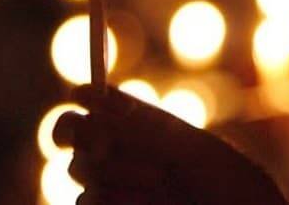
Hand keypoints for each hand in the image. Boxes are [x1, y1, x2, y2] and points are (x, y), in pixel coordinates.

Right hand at [53, 84, 287, 204]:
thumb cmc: (221, 178)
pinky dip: (111, 198)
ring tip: (159, 179)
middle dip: (86, 134)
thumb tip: (88, 94)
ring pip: (78, 169)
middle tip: (106, 144)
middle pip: (68, 132)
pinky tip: (147, 202)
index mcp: (135, 123)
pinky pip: (85, 203)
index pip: (90, 102)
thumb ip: (137, 125)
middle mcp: (117, 151)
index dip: (85, 98)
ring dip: (113, 170)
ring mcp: (109, 185)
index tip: (85, 94)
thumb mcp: (185, 145)